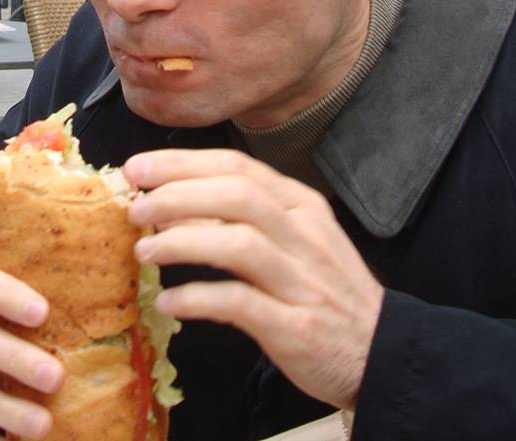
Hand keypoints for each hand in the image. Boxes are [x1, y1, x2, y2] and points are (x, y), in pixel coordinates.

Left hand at [124, 149, 383, 411]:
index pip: (236, 167)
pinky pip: (239, 304)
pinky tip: (169, 303)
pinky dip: (198, 298)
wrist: (379, 351)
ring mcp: (302, 280)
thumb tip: (173, 202)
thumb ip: (240, 219)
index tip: (138, 169)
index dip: (181, 163)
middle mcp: (304, 234)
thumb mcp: (292, 241)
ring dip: (182, 243)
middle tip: (136, 209)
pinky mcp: (296, 327)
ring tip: (144, 253)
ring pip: (237, 243)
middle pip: (236, 195)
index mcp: (300, 205)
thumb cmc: (323, 291)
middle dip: (176, 195)